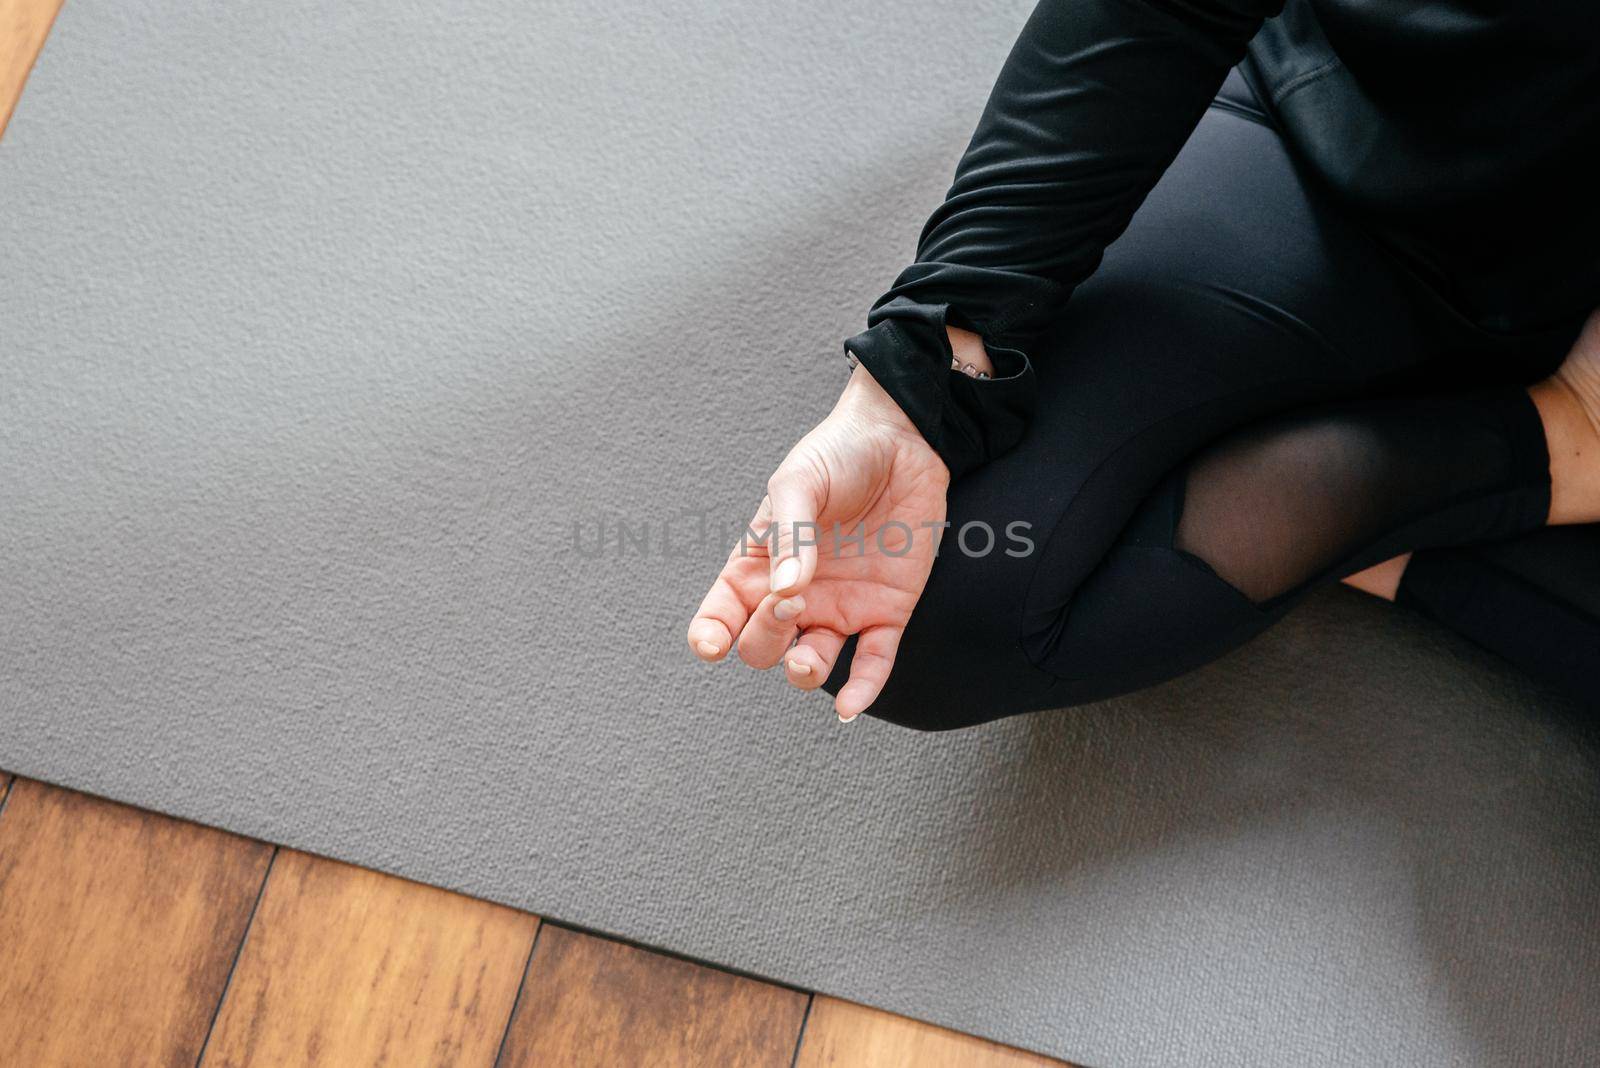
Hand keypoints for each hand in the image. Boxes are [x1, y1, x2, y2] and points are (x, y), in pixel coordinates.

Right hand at [687, 366, 950, 720]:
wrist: (903, 439)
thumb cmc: (838, 455)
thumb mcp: (799, 482)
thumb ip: (789, 535)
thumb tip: (785, 590)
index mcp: (759, 564)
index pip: (721, 614)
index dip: (709, 636)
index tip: (711, 644)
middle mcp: (794, 595)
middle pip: (761, 646)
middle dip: (765, 637)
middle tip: (787, 600)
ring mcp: (839, 607)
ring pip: (809, 665)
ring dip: (803, 673)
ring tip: (806, 661)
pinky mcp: (886, 613)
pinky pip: (872, 664)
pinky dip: (862, 691)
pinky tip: (849, 708)